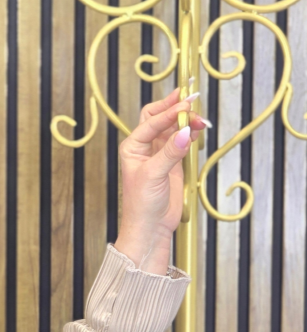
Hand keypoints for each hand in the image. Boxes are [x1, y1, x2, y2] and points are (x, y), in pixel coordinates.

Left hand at [115, 86, 207, 274]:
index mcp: (132, 147)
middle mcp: (144, 148)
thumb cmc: (142, 205)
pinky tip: (198, 131)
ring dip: (186, 122)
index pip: (151, 122)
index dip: (168, 112)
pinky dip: (191, 134)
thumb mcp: (154, 175)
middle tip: (193, 103)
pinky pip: (182, 142)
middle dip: (176, 110)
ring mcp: (160, 155)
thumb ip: (171, 152)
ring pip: (174, 129)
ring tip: (200, 121)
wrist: (150, 228)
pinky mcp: (173, 163)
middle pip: (160, 119)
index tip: (185, 106)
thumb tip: (186, 132)